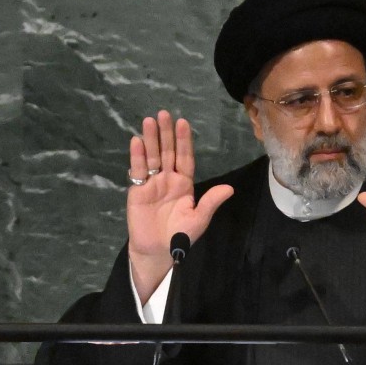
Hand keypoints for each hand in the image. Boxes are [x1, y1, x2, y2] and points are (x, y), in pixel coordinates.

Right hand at [127, 110, 232, 302]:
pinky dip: (137, 156)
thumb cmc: (180, 236)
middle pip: (167, 152)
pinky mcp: (137, 190)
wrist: (158, 251)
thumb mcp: (198, 219)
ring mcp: (152, 183)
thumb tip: (229, 189)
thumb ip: (211, 202)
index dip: (184, 141)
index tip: (183, 123)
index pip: (185, 157)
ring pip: (152, 157)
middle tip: (164, 113)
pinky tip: (136, 141)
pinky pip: (138, 170)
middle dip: (166, 133)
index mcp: (184, 183)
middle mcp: (168, 179)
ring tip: (149, 120)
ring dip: (150, 139)